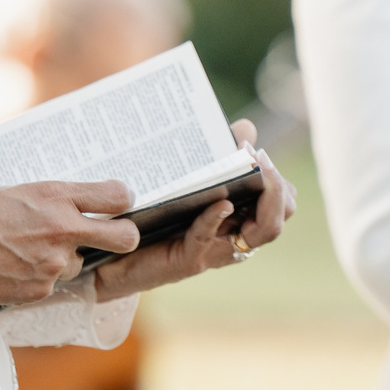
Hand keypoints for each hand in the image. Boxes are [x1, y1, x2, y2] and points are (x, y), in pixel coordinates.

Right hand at [0, 178, 139, 305]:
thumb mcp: (16, 191)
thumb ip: (51, 201)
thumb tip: (72, 206)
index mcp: (56, 195)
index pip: (117, 196)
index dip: (122, 200)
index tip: (118, 202)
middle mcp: (63, 229)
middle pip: (124, 237)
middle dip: (123, 236)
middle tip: (109, 235)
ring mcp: (54, 264)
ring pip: (77, 263)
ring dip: (60, 259)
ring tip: (24, 250)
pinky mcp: (40, 290)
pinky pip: (52, 284)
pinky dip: (37, 278)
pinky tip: (11, 268)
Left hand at [93, 122, 296, 301]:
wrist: (108, 250)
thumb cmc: (148, 212)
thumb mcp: (183, 179)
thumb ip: (214, 155)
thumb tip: (246, 128)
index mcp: (235, 217)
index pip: (281, 203)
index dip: (280, 181)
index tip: (259, 154)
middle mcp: (232, 236)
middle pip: (278, 219)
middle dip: (279, 190)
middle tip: (262, 164)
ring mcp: (213, 250)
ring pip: (261, 232)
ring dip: (263, 201)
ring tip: (255, 174)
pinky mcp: (187, 260)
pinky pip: (210, 240)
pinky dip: (218, 218)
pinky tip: (220, 202)